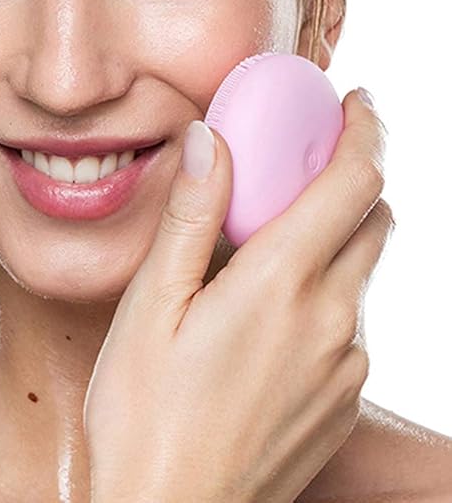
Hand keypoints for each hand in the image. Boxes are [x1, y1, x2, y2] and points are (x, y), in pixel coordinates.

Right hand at [83, 89, 393, 502]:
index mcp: (282, 286)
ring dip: (336, 239)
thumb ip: (191, 216)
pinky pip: (352, 323)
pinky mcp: (345, 399)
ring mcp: (346, 366)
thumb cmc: (145, 417)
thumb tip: (212, 139)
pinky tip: (270, 316)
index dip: (364, 130)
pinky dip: (327, 293)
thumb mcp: (151, 307)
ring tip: (270, 248)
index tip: (355, 101)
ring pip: (362, 272)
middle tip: (299, 167)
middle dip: (351, 179)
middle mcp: (332, 322)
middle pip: (374, 220)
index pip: (353, 183)